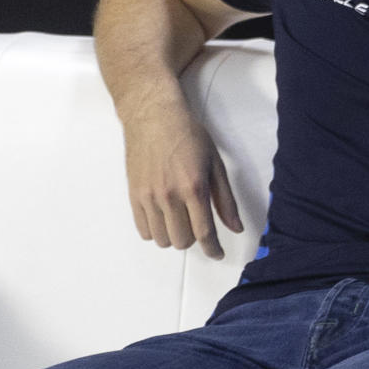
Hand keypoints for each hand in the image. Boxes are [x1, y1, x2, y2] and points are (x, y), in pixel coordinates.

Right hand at [120, 97, 242, 258]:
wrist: (153, 116)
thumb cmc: (186, 134)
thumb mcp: (214, 163)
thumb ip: (225, 199)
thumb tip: (235, 227)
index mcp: (194, 187)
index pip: (204, 233)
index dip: (213, 249)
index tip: (217, 253)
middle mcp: (169, 195)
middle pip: (183, 241)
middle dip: (194, 238)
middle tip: (197, 224)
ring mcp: (148, 196)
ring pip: (162, 239)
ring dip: (174, 235)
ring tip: (179, 219)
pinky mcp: (134, 195)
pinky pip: (144, 230)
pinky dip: (156, 231)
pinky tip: (163, 217)